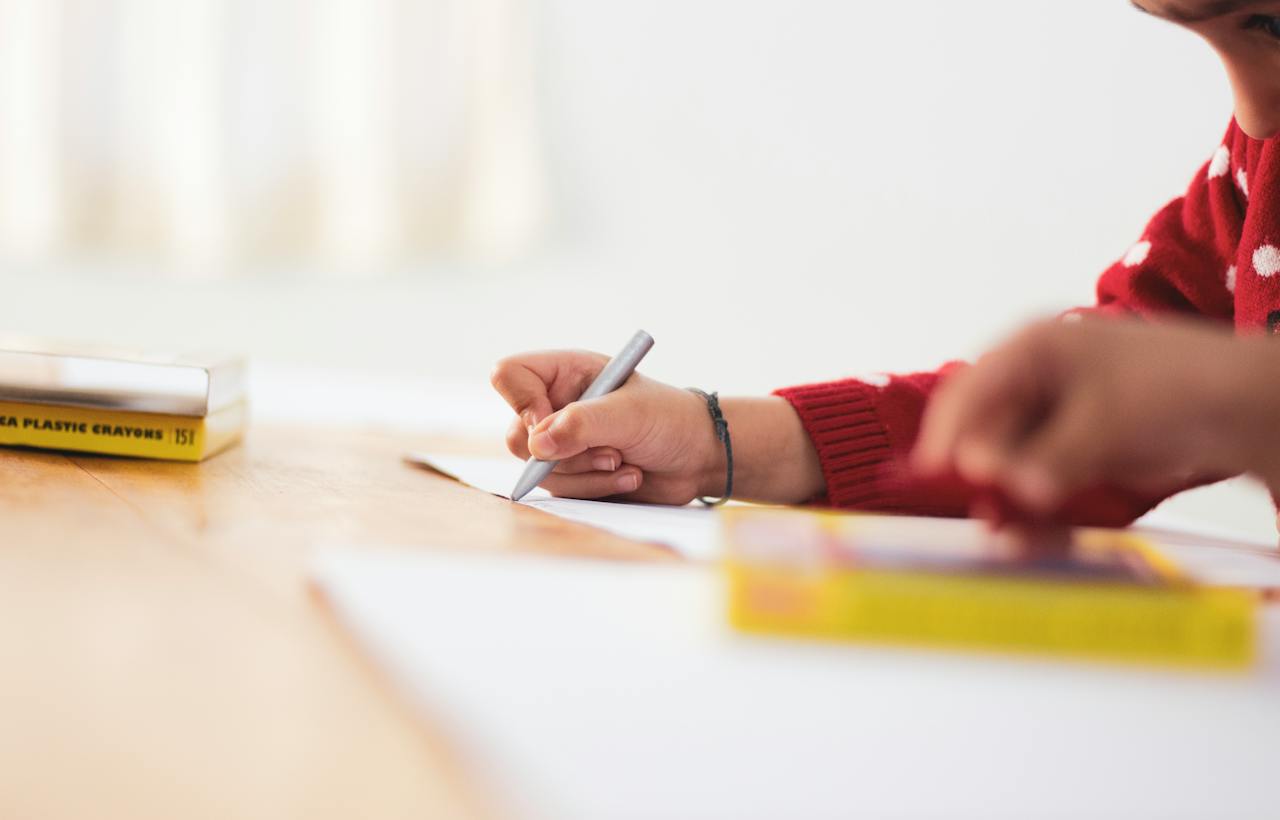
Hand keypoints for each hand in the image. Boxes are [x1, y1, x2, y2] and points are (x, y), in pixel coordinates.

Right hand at [490, 350, 723, 502]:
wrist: (698, 457)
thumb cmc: (670, 419)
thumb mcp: (629, 414)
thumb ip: (581, 425)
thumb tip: (535, 445)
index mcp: (565, 373)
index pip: (509, 376)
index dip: (521, 402)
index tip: (552, 423)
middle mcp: (556, 405)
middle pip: (517, 435)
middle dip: (566, 454)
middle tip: (611, 452)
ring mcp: (560, 443)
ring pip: (539, 470)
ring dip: (587, 474)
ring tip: (626, 463)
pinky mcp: (571, 475)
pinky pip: (560, 492)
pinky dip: (594, 490)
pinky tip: (628, 476)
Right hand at [912, 317, 1279, 513]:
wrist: (1250, 405)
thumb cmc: (1177, 387)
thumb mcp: (1106, 421)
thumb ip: (1049, 457)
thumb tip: (1005, 488)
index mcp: (1032, 350)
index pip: (969, 393)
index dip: (948, 436)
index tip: (936, 478)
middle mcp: (1035, 383)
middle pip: (984, 435)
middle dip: (982, 482)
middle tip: (986, 521)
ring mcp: (1056, 419)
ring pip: (1010, 468)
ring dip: (1009, 504)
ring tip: (1015, 541)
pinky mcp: (1076, 452)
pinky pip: (1040, 485)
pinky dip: (1039, 512)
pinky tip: (1043, 537)